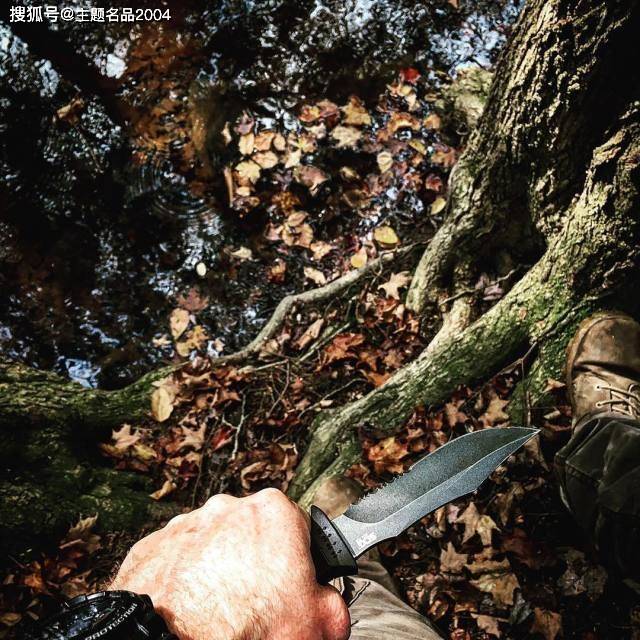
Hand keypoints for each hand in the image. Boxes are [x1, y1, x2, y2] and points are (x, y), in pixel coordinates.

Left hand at [110, 488, 349, 639]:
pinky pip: (175, 561)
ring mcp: (185, 526)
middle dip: (255, 563)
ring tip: (217, 614)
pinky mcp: (150, 549)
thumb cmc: (244, 633)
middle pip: (251, 533)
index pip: (296, 528)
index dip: (296, 563)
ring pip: (211, 544)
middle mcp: (227, 508)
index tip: (291, 588)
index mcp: (273, 512)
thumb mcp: (317, 622)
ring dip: (217, 570)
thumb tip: (327, 600)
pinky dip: (183, 582)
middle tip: (255, 605)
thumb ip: (332, 600)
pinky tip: (189, 612)